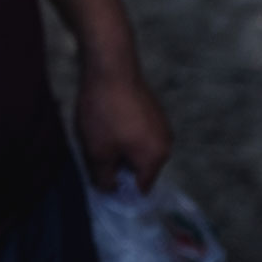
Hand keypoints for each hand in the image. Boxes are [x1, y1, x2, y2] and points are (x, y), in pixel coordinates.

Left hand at [77, 66, 171, 191]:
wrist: (110, 70)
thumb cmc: (104, 115)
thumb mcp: (97, 153)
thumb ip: (104, 177)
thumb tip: (110, 190)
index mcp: (156, 158)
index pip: (141, 187)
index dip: (121, 190)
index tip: (102, 182)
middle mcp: (166, 143)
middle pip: (140, 168)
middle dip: (118, 167)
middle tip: (95, 156)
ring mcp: (161, 125)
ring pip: (138, 149)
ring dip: (119, 148)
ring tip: (98, 136)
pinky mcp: (153, 111)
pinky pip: (138, 133)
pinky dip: (124, 133)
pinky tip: (106, 122)